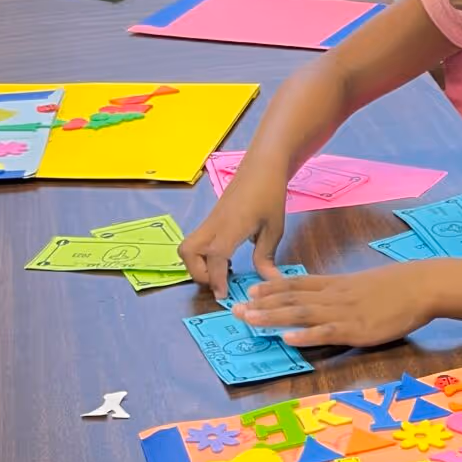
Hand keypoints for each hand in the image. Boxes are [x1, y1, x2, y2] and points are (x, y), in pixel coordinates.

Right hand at [179, 167, 288, 298]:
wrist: (262, 165)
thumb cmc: (270, 194)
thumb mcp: (274, 229)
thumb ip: (266, 257)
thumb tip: (269, 281)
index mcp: (230, 226)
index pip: (214, 256)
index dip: (216, 279)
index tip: (223, 296)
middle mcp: (213, 224)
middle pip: (187, 251)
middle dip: (198, 273)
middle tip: (220, 282)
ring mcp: (209, 221)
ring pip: (187, 246)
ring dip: (197, 264)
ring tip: (220, 271)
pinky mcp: (211, 219)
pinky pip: (196, 241)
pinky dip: (202, 255)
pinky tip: (224, 258)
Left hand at [233, 266, 435, 348]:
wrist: (421, 286)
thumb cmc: (398, 287)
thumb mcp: (364, 284)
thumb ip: (342, 292)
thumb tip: (325, 298)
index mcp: (335, 285)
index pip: (297, 284)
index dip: (271, 289)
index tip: (250, 292)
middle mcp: (333, 297)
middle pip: (291, 299)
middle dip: (262, 306)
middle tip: (236, 311)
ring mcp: (344, 313)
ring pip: (302, 314)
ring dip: (274, 318)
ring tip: (250, 322)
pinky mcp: (357, 329)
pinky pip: (327, 333)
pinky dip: (306, 336)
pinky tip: (289, 339)